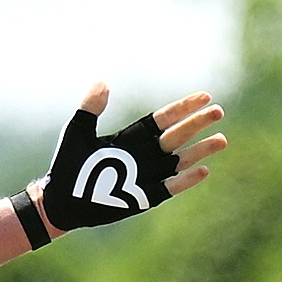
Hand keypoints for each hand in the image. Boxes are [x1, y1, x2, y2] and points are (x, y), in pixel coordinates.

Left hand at [34, 84, 224, 235]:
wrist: (60, 200)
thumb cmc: (67, 165)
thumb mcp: (77, 131)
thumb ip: (90, 107)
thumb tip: (103, 82)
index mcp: (132, 137)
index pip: (164, 119)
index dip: (184, 108)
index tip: (204, 97)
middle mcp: (144, 154)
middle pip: (177, 136)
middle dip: (198, 124)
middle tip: (219, 112)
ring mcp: (147, 176)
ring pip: (180, 160)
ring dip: (200, 150)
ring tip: (222, 140)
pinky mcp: (144, 197)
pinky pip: (170, 187)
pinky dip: (185, 180)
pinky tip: (203, 171)